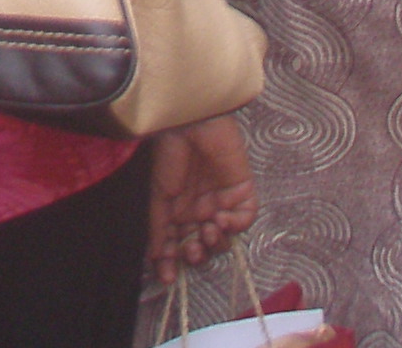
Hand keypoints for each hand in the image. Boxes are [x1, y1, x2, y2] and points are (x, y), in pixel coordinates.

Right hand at [146, 114, 257, 276]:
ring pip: (225, 237)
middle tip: (192, 250)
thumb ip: (159, 228)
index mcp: (178, 211)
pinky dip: (235, 225)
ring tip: (208, 229)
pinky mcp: (242, 191)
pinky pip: (245, 219)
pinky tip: (221, 218)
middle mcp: (200, 209)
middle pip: (203, 245)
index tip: (168, 277)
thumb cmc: (168, 154)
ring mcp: (222, 201)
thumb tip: (157, 259)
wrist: (189, 124)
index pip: (178, 244)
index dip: (174, 262)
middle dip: (197, 253)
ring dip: (217, 241)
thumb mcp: (157, 195)